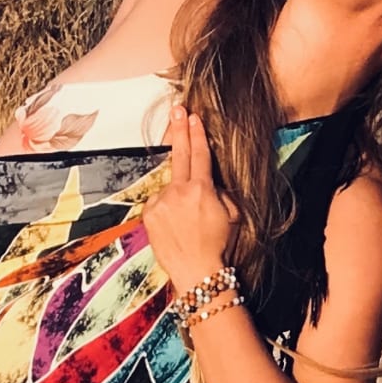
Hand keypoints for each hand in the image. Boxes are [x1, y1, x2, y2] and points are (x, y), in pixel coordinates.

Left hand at [142, 104, 240, 290]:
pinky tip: (175, 227)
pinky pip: (159, 204)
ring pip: (170, 189)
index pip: (200, 154)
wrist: (197, 273)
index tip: (193, 117)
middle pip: (179, 155)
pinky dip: (166, 210)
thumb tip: (209, 184)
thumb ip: (219, 193)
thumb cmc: (219, 246)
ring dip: (178, 197)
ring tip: (188, 221)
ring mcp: (161, 203)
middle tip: (177, 109)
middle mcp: (179, 192)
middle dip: (179, 131)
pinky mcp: (149, 215)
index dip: (197, 134)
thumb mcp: (232, 216)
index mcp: (202, 189)